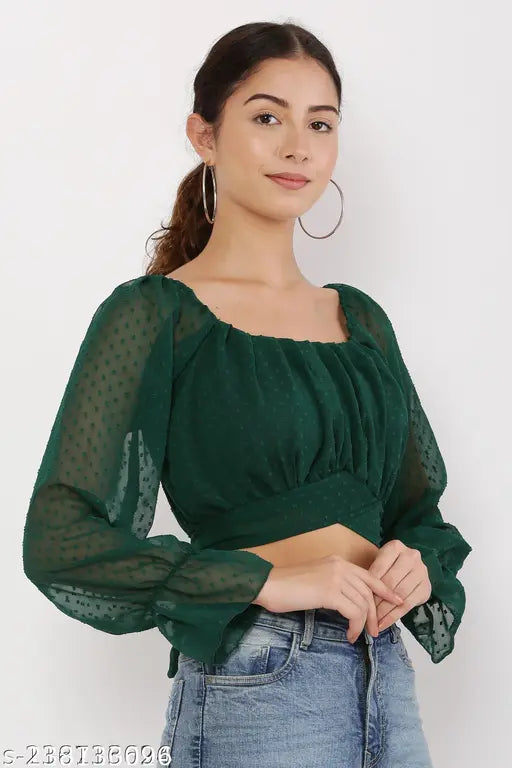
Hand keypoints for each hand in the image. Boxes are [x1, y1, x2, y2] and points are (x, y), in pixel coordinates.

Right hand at [253, 553, 404, 641]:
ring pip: (363, 603)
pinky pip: (353, 612)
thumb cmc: (286, 586)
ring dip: (364, 623)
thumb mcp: (315, 579)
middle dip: (375, 613)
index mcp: (337, 561)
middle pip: (369, 591)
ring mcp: (335, 578)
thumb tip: (347, 603)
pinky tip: (349, 634)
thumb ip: (333, 584)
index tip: (396, 600)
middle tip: (375, 630)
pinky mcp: (330, 592)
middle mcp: (340, 566)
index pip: (369, 575)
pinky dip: (355, 626)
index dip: (384, 589)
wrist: (268, 584)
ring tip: (360, 635)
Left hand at [365, 539, 431, 632]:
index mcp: (396, 547)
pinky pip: (408, 605)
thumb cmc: (386, 566)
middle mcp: (412, 556)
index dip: (368, 585)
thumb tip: (357, 596)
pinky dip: (394, 616)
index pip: (379, 568)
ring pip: (400, 595)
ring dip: (385, 611)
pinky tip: (384, 624)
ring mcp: (421, 572)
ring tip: (372, 622)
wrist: (408, 567)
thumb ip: (369, 575)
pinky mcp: (426, 587)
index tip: (358, 599)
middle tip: (364, 614)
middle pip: (391, 582)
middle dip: (376, 600)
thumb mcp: (377, 563)